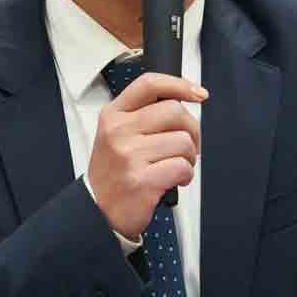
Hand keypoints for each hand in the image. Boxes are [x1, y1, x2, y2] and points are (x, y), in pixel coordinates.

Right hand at [88, 72, 207, 238]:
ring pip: (183, 141)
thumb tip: (183, 100)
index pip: (149, 84)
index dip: (179, 85)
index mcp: (113, 115)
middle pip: (174, 112)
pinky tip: (174, 179)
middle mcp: (118, 131)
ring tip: (176, 165)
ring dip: (189, 156)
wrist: (98, 211)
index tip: (198, 94)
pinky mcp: (142, 180)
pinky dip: (186, 175)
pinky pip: (182, 167)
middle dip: (192, 130)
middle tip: (187, 145)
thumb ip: (142, 115)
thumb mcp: (116, 134)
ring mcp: (129, 155)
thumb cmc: (114, 172)